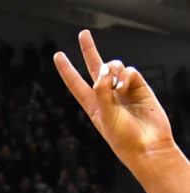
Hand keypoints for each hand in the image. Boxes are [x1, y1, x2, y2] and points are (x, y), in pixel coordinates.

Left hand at [53, 30, 175, 170]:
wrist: (148, 145)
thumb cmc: (123, 138)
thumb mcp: (106, 116)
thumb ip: (102, 92)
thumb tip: (104, 69)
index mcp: (92, 106)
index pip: (76, 84)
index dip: (66, 70)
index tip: (57, 56)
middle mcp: (106, 96)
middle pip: (96, 68)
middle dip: (89, 50)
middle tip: (83, 34)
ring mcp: (123, 90)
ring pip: (115, 67)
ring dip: (114, 71)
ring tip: (117, 87)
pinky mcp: (139, 87)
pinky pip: (130, 71)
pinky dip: (126, 75)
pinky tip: (125, 86)